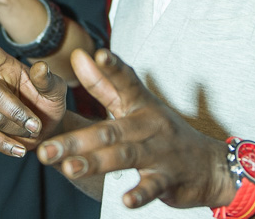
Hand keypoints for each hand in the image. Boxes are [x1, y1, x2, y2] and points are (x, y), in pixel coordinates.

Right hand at [0, 21, 67, 155]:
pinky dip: (6, 145)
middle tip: (37, 124)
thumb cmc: (50, 101)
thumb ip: (47, 79)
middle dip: (16, 111)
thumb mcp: (56, 88)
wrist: (50, 130)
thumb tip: (41, 66)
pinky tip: (20, 149)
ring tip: (34, 130)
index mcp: (7, 67)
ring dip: (17, 128)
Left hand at [37, 48, 233, 209]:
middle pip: (110, 131)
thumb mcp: (136, 105)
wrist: (208, 165)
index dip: (112, 69)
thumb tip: (79, 56)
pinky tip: (125, 200)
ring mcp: (160, 152)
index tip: (98, 54)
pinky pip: (153, 186)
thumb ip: (104, 84)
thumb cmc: (162, 131)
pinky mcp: (169, 179)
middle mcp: (149, 125)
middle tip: (45, 150)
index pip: (126, 82)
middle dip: (76, 141)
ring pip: (125, 155)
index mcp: (140, 104)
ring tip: (69, 168)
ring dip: (97, 162)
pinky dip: (140, 193)